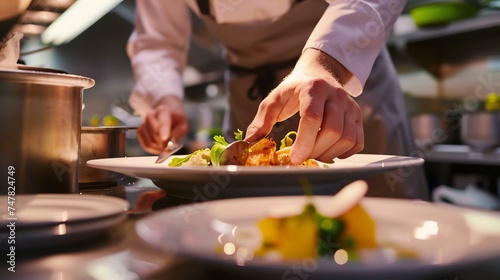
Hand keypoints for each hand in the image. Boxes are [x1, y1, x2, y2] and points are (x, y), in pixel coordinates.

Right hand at [137, 95, 187, 153]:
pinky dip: (154, 149)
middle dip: (164, 144)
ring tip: (166, 145)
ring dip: (159, 148)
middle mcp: (151, 115)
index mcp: (164, 111)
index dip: (163, 131)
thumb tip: (169, 145)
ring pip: (150, 142)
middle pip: (155, 135)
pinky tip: (159, 146)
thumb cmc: (176, 120)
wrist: (167, 111)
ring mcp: (143, 123)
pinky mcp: (140, 131)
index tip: (165, 138)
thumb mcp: (183, 125)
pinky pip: (146, 146)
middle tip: (171, 145)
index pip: (163, 122)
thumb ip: (177, 134)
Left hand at [245, 48, 363, 163]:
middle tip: (302, 157)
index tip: (294, 158)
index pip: (312, 118)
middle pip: (332, 131)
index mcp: (313, 89)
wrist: (319, 74)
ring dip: (329, 154)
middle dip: (315, 150)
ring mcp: (350, 105)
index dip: (304, 142)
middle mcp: (336, 95)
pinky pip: (357, 141)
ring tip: (313, 154)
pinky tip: (329, 152)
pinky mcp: (358, 116)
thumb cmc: (294, 90)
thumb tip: (251, 142)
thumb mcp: (275, 99)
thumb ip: (262, 120)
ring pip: (347, 138)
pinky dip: (344, 153)